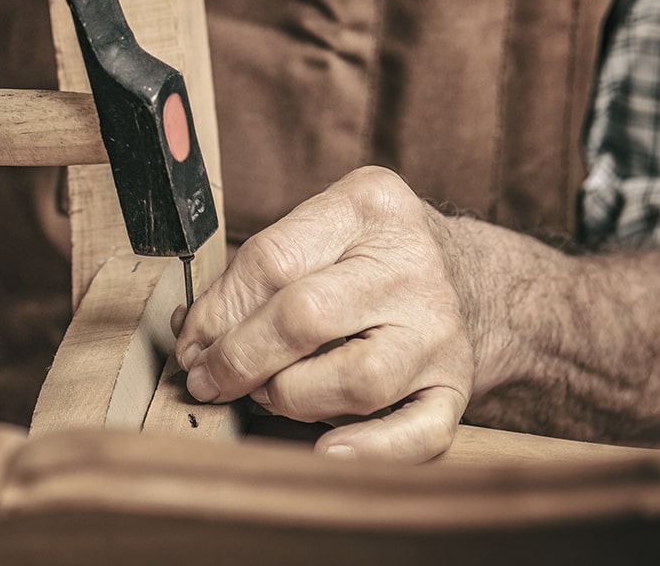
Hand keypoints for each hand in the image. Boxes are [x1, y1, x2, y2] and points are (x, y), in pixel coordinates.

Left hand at [172, 166, 476, 459]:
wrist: (467, 275)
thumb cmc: (366, 254)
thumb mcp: (319, 226)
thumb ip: (254, 274)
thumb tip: (191, 340)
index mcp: (367, 208)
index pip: (272, 261)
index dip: (218, 312)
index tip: (191, 345)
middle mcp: (410, 267)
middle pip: (306, 318)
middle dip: (240, 358)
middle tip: (209, 380)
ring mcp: (438, 331)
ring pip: (355, 381)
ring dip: (290, 398)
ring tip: (268, 394)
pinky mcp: (456, 387)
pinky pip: (419, 433)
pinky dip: (372, 450)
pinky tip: (328, 451)